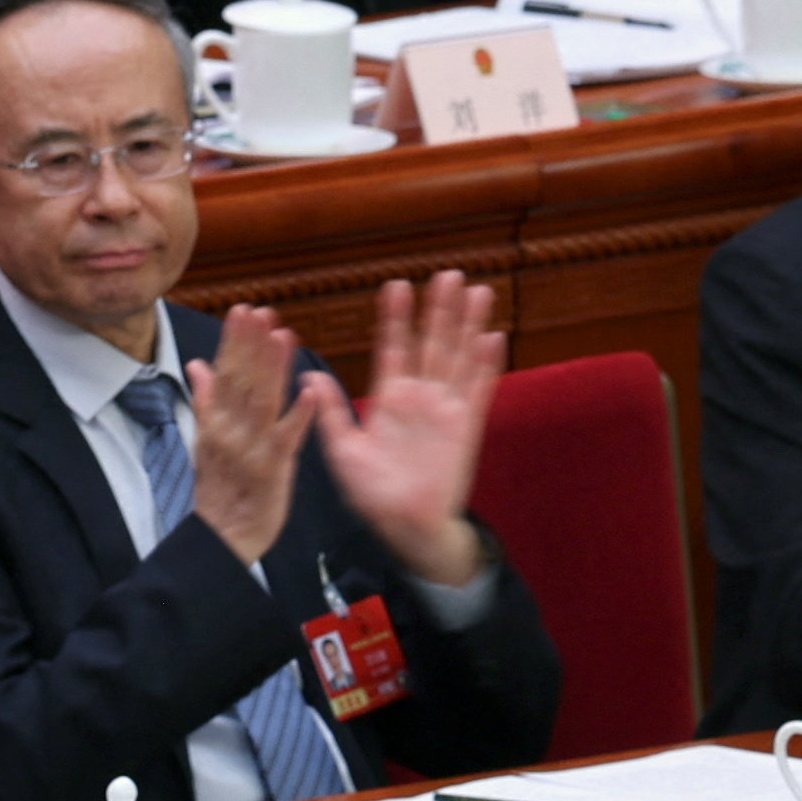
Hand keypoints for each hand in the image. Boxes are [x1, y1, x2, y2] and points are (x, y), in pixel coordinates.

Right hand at [187, 303, 311, 567]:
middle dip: (251, 344)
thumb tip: (198, 364)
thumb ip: (206, 399)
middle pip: (242, 380)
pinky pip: (287, 437)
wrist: (224, 537)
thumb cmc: (220, 489)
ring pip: (263, 401)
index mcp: (215, 421)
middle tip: (260, 310)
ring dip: (273, 367)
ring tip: (282, 334)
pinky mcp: (273, 469)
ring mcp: (252, 449)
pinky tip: (310, 390)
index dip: (234, 341)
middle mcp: (230, 430)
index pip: (225, 373)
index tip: (242, 310)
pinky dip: (298, 413)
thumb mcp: (205, 440)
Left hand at [308, 271, 501, 589]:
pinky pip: (479, 391)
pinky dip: (487, 366)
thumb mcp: (343, 451)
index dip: (395, 317)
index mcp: (389, 398)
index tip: (396, 285)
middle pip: (432, 343)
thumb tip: (308, 376)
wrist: (405, 526)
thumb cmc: (372, 494)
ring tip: (478, 291)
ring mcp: (445, 409)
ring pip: (459, 358)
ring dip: (469, 326)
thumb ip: (331, 413)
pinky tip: (493, 337)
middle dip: (439, 310)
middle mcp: (419, 397)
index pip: (393, 348)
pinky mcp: (466, 428)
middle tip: (449, 274)